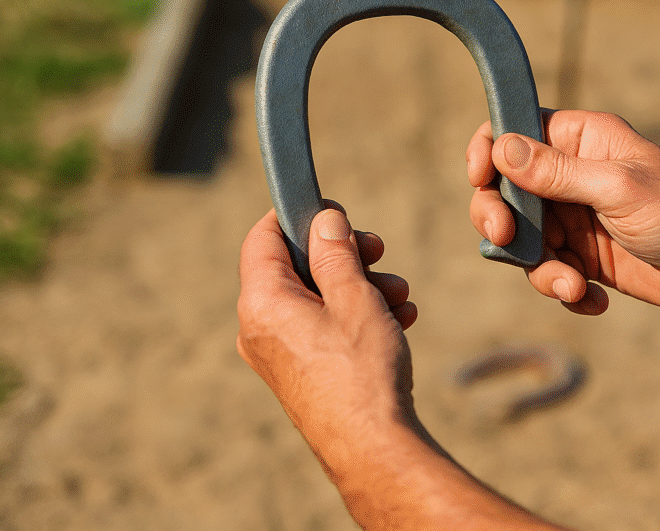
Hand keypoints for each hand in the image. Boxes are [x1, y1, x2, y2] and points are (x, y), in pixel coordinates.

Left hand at [237, 206, 419, 475]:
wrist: (373, 447)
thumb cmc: (362, 372)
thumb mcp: (354, 297)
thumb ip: (335, 252)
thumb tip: (323, 219)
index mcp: (262, 303)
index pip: (263, 237)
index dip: (298, 216)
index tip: (336, 212)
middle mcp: (259, 327)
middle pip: (295, 266)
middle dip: (343, 254)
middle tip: (379, 251)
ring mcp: (277, 353)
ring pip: (315, 297)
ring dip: (359, 286)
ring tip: (400, 296)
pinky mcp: (298, 372)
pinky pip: (321, 327)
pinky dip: (354, 315)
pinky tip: (396, 319)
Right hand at [467, 110, 659, 314]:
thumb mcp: (618, 189)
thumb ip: (557, 173)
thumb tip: (501, 148)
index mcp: (580, 139)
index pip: (513, 131)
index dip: (487, 151)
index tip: (479, 178)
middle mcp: (570, 175)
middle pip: (503, 190)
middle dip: (499, 218)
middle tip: (505, 239)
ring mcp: (574, 218)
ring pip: (521, 240)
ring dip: (539, 269)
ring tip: (572, 287)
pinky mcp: (583, 258)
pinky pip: (548, 272)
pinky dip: (562, 290)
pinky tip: (593, 300)